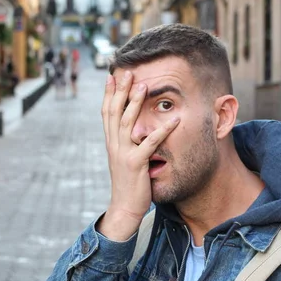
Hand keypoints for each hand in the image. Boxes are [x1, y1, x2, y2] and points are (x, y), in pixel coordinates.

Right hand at [97, 72, 179, 240]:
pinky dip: (163, 130)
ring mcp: (124, 154)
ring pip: (127, 123)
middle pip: (115, 112)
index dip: (109, 94)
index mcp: (111, 143)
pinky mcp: (136, 164)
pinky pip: (150, 144)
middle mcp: (114, 145)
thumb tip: (133, 131)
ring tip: (144, 85)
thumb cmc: (127, 185)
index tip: (111, 76)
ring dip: (135, 102)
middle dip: (120, 90)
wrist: (124, 208)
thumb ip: (127, 145)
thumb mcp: (123, 160)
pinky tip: (174, 120)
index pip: (107, 113)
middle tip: (127, 71)